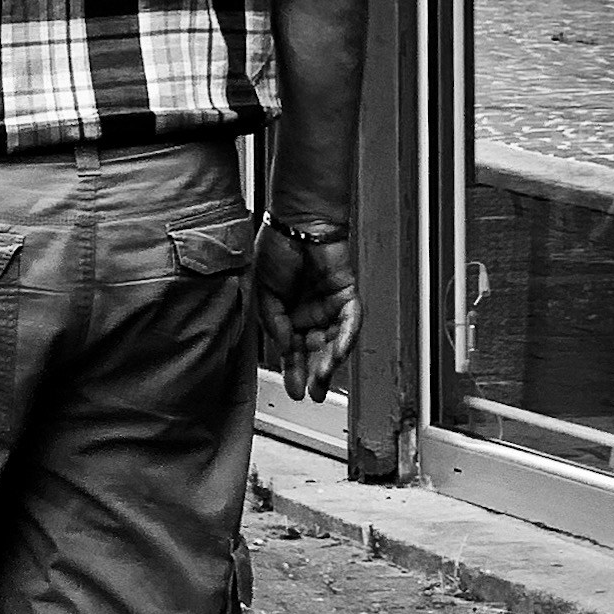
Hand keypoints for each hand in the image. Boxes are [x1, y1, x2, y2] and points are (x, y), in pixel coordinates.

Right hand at [255, 221, 361, 402]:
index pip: (292, 350)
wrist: (297, 219)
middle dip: (313, 374)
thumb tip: (284, 347)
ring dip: (329, 360)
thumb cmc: (278, 247)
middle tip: (311, 393)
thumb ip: (273, 322)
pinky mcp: (347, 294)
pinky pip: (350, 321)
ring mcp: (329, 305)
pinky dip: (345, 337)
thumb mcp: (263, 292)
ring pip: (334, 341)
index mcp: (288, 315)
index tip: (293, 392)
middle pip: (315, 351)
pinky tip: (338, 352)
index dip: (292, 371)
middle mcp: (310, 313)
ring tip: (322, 377)